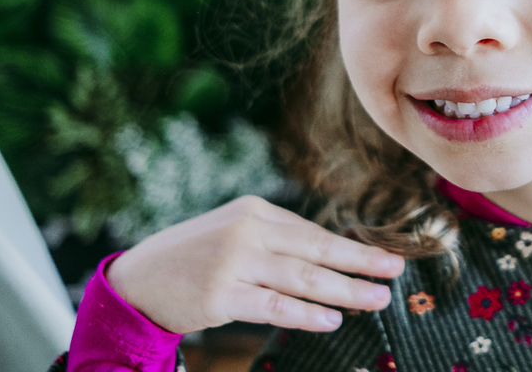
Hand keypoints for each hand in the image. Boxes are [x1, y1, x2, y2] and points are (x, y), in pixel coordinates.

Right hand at [106, 196, 403, 334]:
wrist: (136, 280)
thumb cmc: (192, 258)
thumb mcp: (234, 234)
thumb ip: (275, 241)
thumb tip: (329, 256)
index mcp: (256, 210)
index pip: (314, 233)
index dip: (352, 247)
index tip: (384, 258)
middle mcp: (248, 230)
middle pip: (318, 248)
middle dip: (362, 261)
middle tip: (395, 270)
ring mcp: (234, 262)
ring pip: (302, 278)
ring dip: (344, 290)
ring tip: (376, 298)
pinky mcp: (221, 294)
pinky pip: (274, 306)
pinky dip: (305, 313)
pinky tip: (330, 320)